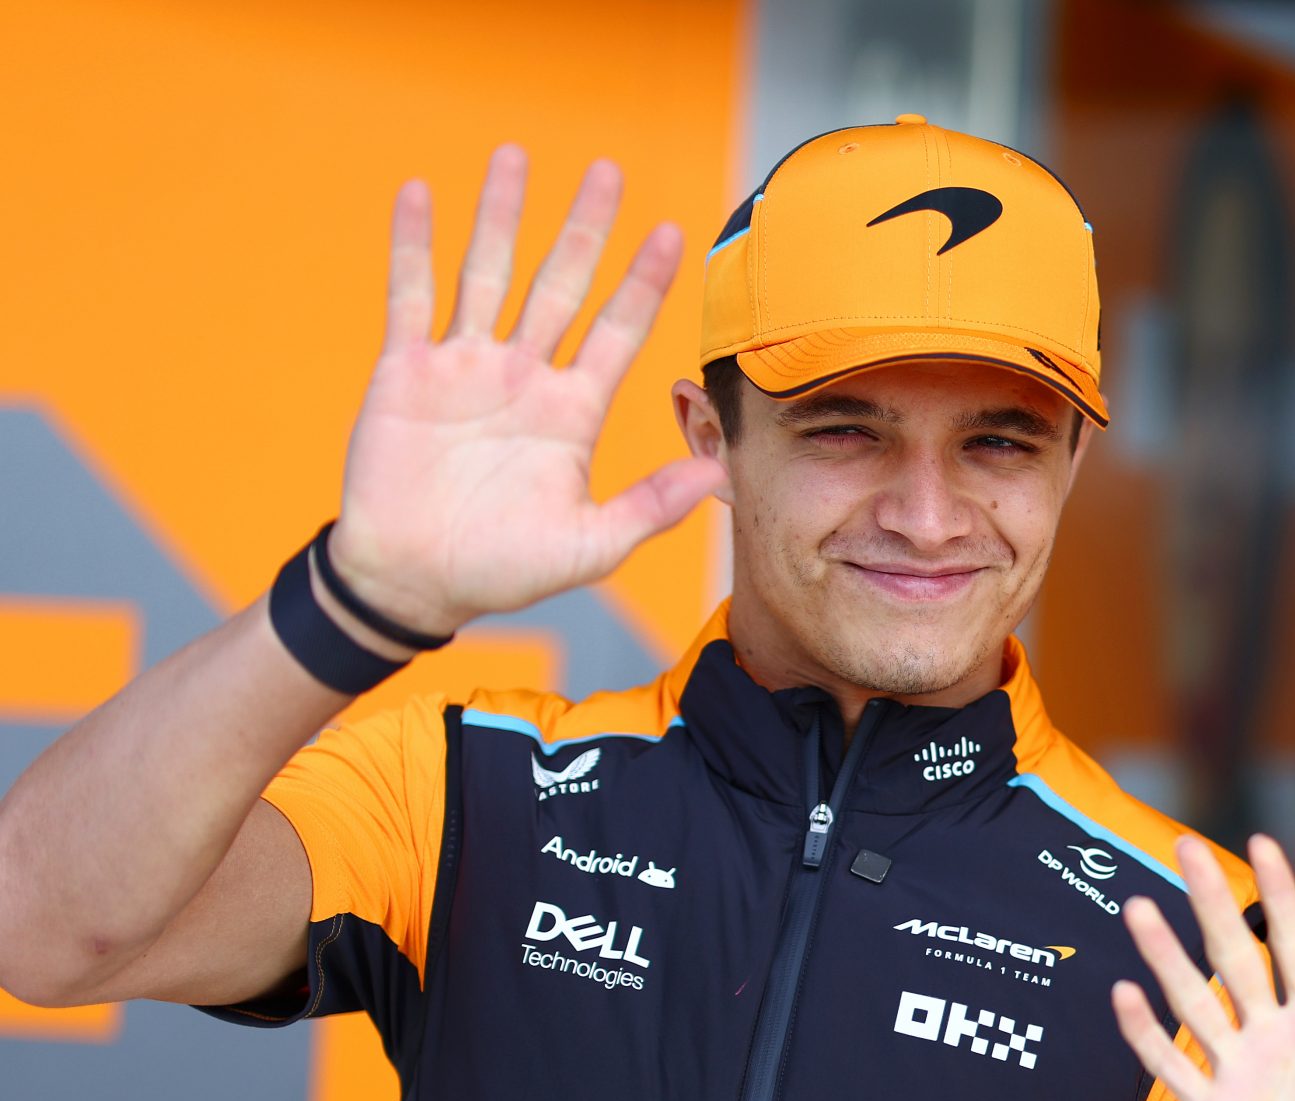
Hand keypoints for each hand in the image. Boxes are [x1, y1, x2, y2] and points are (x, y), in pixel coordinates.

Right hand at [330, 146, 729, 636]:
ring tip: (516, 156)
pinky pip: (411, 296)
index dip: (643, 282)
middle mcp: (524, 376)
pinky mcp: (406, 372)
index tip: (670, 232)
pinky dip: (414, 246)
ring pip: (488, 274)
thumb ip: (651, 507)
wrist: (415, 581)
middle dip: (584, 229)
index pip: (619, 331)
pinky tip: (421, 194)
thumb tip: (719, 476)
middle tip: (608, 171)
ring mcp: (464, 367)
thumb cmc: (504, 569)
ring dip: (502, 216)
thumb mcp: (591, 546)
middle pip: (561, 284)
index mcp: (572, 412)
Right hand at [1113, 835, 1294, 1100]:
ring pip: (1194, 1000)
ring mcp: (1236, 1069)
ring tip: (1138, 909)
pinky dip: (1146, 1032)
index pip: (1294, 942)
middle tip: (1185, 847)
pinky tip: (1123, 993)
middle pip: (1235, 954)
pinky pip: (1172, 1064)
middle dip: (1211, 902)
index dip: (1280, 894)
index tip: (1262, 843)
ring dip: (1165, 956)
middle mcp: (1271, 1034)